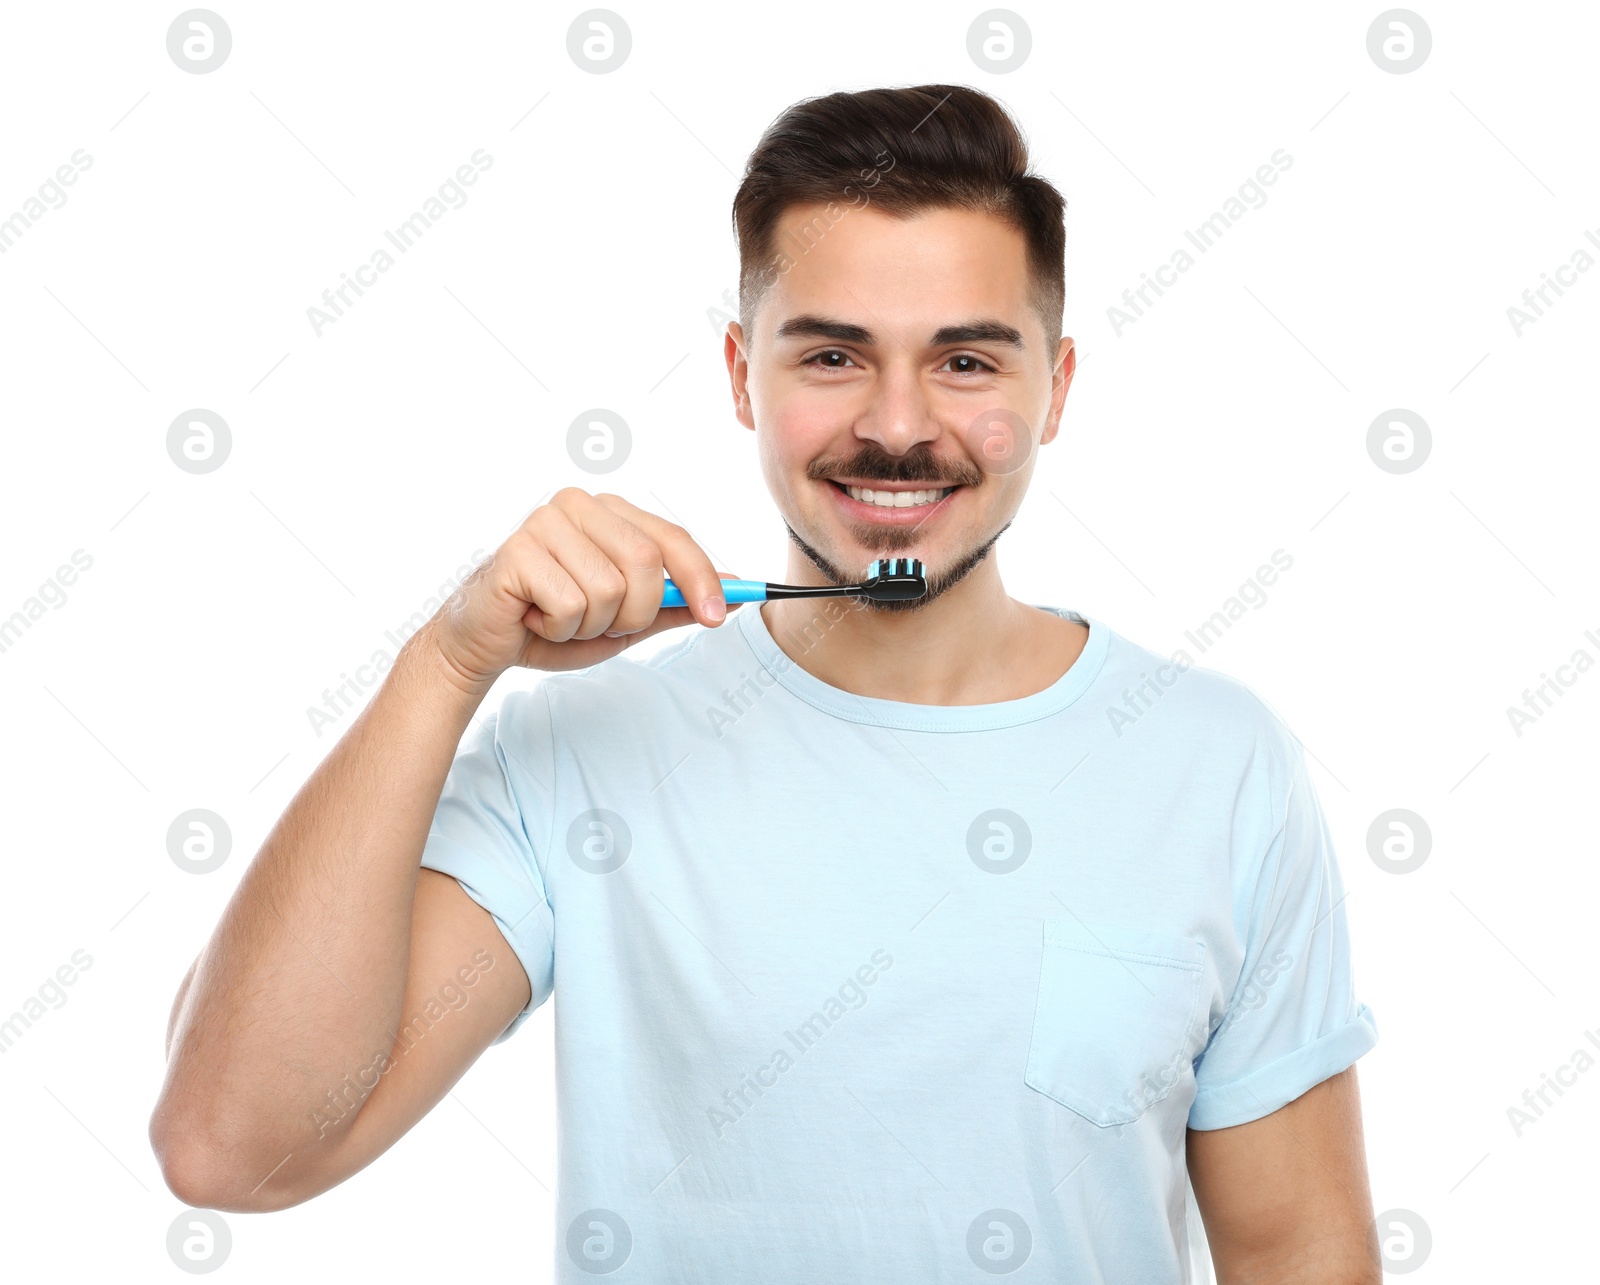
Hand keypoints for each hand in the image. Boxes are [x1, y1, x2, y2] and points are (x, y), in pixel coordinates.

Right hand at [423, 488, 735, 689]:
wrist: (487, 643)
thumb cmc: (556, 623)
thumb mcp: (627, 619)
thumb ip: (674, 604)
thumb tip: (735, 594)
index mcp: (610, 512)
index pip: (672, 538)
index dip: (701, 578)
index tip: (717, 616)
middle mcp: (579, 505)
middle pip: (646, 563)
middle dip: (636, 613)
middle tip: (605, 626)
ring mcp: (545, 522)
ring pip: (609, 589)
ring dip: (593, 625)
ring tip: (562, 619)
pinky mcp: (517, 550)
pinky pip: (571, 603)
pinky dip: (560, 627)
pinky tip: (536, 617)